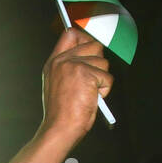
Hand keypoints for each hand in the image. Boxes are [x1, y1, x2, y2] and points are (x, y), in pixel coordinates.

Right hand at [37, 26, 112, 147]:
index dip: (84, 37)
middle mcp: (62, 60)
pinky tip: (92, 98)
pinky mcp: (86, 74)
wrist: (60, 128)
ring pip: (103, 62)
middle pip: (93, 45)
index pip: (70, 34)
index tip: (91, 47)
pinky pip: (107, 77)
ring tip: (89, 93)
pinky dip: (104, 90)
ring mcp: (73, 65)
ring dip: (101, 79)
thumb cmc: (62, 113)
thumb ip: (70, 68)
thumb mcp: (58, 85)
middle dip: (98, 63)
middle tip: (92, 80)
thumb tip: (91, 56)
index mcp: (54, 63)